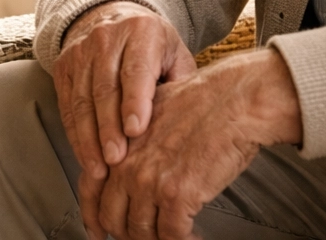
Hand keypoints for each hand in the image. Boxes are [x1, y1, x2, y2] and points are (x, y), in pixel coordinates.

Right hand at [52, 1, 195, 238]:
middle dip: (109, 128)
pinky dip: (75, 134)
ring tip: (99, 168)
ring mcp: (80, 50)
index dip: (135, 102)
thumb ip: (180, 86)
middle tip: (116, 160)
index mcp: (142, 31)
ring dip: (88, 138)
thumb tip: (187, 126)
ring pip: (81, 99)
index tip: (135, 131)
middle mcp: (106, 36)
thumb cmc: (154, 48)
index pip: (136, 70)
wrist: (117, 19)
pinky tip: (85, 156)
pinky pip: (67, 105)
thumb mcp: (176, 56)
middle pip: (104, 88)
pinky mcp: (63, 65)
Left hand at [91, 48, 301, 239]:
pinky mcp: (177, 197)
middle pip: (112, 218)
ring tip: (174, 236)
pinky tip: (193, 237)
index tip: (97, 230)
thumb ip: (137, 141)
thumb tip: (134, 162)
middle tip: (143, 238)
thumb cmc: (205, 100)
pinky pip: (172, 236)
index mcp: (120, 144)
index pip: (91, 190)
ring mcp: (150, 183)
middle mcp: (128, 165)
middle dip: (127, 234)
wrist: (235, 100)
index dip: (93, 216)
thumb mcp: (154, 111)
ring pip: (141, 233)